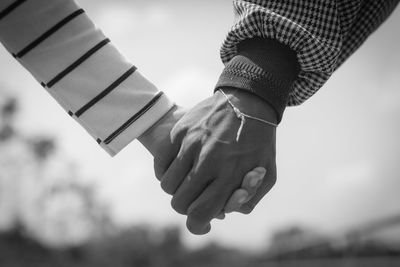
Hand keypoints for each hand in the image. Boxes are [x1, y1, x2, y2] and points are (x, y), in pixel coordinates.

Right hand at [158, 88, 276, 233]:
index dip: (197, 226)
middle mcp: (207, 160)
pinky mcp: (180, 132)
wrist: (249, 101)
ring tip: (188, 181)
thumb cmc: (260, 142)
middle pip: (180, 203)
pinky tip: (178, 168)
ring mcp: (190, 144)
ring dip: (177, 190)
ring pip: (168, 186)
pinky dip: (165, 172)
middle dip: (188, 207)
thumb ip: (249, 199)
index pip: (200, 213)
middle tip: (197, 199)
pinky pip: (160, 164)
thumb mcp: (267, 174)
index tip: (201, 224)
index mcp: (229, 174)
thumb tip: (223, 213)